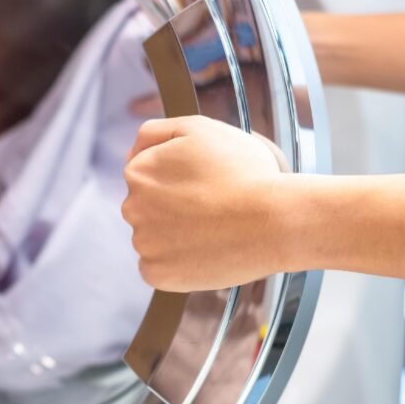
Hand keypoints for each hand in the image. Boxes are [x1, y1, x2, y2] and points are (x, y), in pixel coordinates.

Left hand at [121, 116, 289, 292]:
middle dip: (173, 206)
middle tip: (213, 206)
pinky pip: (162, 267)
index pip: (147, 175)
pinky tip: (206, 250)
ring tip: (215, 228)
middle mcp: (132, 208)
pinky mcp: (158, 275)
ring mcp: (145, 244)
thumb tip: (130, 153)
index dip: (179, 178)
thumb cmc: (243, 171)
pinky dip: (180, 263)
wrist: (274, 220)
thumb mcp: (198, 128)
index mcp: (138, 172)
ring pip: (155, 238)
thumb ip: (154, 132)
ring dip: (177, 235)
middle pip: (148, 208)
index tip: (205, 184)